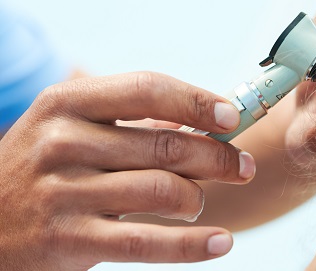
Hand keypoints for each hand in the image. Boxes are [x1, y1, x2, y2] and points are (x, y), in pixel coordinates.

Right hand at [0, 72, 255, 270]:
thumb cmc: (44, 167)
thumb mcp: (71, 127)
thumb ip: (129, 121)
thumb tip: (200, 123)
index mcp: (67, 103)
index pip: (147, 89)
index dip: (196, 102)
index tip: (231, 117)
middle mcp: (63, 141)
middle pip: (164, 145)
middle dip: (218, 157)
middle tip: (243, 167)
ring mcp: (64, 192)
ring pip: (162, 191)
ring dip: (197, 198)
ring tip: (200, 202)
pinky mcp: (69, 239)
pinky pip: (146, 242)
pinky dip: (191, 244)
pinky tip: (220, 242)